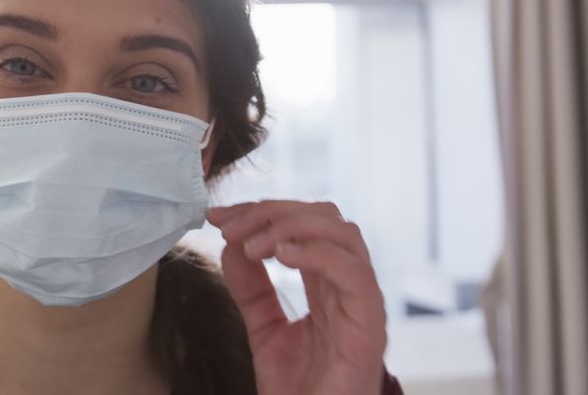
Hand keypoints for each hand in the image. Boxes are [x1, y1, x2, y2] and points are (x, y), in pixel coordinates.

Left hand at [207, 200, 386, 394]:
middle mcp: (348, 284)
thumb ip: (250, 288)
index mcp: (327, 282)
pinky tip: (280, 256)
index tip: (219, 215)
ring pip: (343, 233)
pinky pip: (353, 272)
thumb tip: (230, 244)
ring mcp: (363, 301)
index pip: (303, 223)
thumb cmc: (299, 389)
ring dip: (291, 226)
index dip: (261, 211)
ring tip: (253, 245)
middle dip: (272, 211)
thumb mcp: (263, 328)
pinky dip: (316, 253)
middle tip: (230, 226)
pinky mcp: (369, 323)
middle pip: (324, 217)